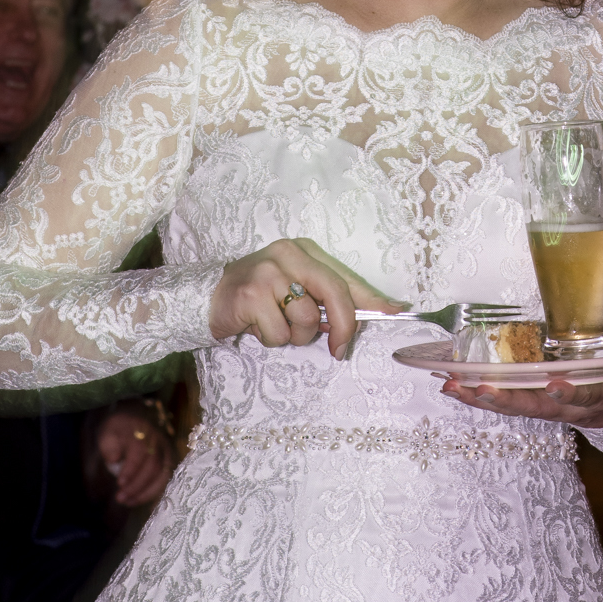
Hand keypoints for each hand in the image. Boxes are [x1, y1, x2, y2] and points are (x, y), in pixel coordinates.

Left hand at [97, 410, 174, 505]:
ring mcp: (167, 450)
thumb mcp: (108, 432)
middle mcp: (158, 440)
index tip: (119, 483)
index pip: (140, 451)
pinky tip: (140, 500)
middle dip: (137, 485)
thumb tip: (114, 459)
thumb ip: (109, 445)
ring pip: (163, 474)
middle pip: (153, 465)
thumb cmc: (119, 430)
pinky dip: (155, 492)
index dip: (131, 469)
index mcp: (142, 431)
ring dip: (146, 492)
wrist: (135, 418)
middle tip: (120, 498)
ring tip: (129, 502)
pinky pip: (166, 478)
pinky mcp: (170, 459)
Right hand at [209, 237, 402, 359]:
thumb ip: (327, 299)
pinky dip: (271, 339)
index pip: (345, 277)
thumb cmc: (259, 297)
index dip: (372, 299)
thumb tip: (377, 311)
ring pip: (307, 319)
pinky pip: (280, 333)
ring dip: (294, 335)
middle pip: (334, 293)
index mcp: (304, 251)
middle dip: (343, 327)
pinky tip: (257, 326)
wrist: (208, 297)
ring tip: (276, 325)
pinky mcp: (251, 293)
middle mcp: (289, 254)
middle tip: (339, 350)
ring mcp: (269, 271)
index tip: (394, 312)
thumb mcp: (295, 289)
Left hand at [441, 337, 602, 427]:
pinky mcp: (522, 402)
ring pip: (507, 407)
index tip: (552, 383)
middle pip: (532, 407)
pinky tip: (447, 386)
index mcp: (593, 398)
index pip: (580, 397)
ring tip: (452, 387)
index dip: (566, 393)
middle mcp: (563, 406)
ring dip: (479, 398)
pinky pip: (494, 402)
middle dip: (506, 400)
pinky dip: (471, 395)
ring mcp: (540, 407)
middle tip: (482, 388)